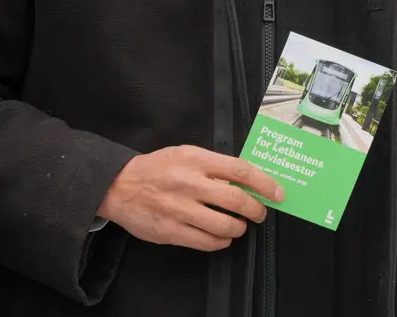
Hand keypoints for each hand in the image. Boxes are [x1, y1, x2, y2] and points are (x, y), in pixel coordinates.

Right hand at [96, 145, 284, 251]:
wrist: (119, 186)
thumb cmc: (157, 168)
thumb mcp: (185, 154)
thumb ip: (213, 165)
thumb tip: (246, 179)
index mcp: (195, 159)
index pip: (240, 170)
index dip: (264, 183)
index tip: (277, 192)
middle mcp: (189, 183)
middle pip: (237, 200)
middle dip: (256, 210)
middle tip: (260, 213)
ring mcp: (180, 209)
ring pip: (224, 225)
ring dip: (239, 228)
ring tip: (239, 226)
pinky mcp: (171, 231)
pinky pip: (206, 242)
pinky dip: (221, 241)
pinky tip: (222, 237)